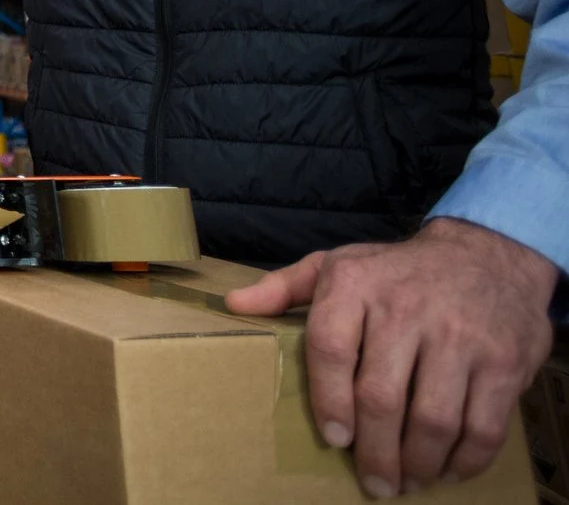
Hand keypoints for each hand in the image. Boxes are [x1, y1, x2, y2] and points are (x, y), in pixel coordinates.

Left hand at [223, 218, 558, 494]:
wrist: (489, 256)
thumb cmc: (399, 271)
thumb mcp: (337, 264)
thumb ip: (284, 287)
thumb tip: (234, 305)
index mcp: (355, 285)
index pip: (330, 350)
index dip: (328, 402)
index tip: (334, 438)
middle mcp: (407, 310)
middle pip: (381, 397)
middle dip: (375, 452)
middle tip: (374, 481)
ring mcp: (459, 338)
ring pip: (433, 420)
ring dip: (419, 463)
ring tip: (407, 480)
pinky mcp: (503, 363)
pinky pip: (484, 425)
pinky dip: (466, 459)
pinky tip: (448, 469)